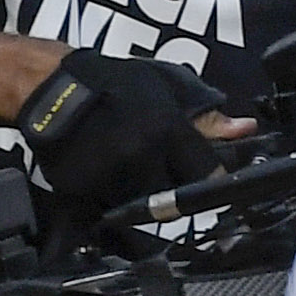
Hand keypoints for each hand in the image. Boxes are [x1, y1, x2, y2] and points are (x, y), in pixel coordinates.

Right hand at [13, 52, 245, 212]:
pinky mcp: (79, 192)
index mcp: (166, 130)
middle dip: (181, 194)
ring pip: (144, 209)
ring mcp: (107, 178)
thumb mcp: (168, 88)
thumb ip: (207, 116)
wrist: (51, 89)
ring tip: (138, 173)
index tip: (213, 181)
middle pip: (177, 199)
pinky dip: (116, 203)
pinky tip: (113, 179)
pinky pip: (109, 211)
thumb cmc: (113, 83)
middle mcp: (138, 157)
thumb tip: (245, 130)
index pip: (209, 174)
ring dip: (148, 200)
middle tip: (174, 179)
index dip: (215, 181)